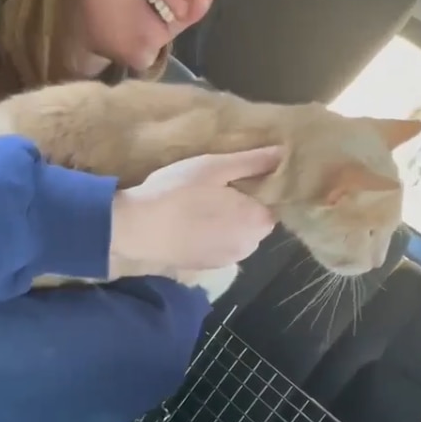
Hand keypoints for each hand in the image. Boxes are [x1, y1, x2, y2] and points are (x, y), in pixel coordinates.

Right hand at [109, 146, 283, 270]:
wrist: (137, 228)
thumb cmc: (178, 191)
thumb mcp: (214, 167)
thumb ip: (252, 162)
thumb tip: (283, 153)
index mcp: (258, 221)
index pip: (273, 203)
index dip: (256, 189)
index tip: (235, 178)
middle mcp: (250, 246)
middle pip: (256, 221)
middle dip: (243, 206)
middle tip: (215, 187)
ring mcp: (228, 261)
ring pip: (238, 235)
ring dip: (228, 222)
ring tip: (201, 205)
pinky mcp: (207, 268)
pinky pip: (220, 247)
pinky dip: (212, 236)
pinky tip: (191, 223)